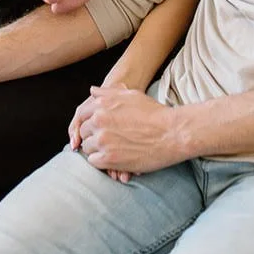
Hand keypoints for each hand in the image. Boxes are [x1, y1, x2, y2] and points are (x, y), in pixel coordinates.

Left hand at [68, 86, 185, 178]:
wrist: (171, 133)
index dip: (88, 122)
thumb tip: (92, 91)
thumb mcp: (131, 95)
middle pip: (84, 131)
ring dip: (97, 149)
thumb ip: (108, 93)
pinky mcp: (108, 159)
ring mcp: (103, 141)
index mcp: (102, 105)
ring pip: (87, 148)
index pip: (82, 115)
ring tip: (113, 148)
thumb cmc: (154, 113)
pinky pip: (94, 162)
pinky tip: (113, 157)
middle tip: (108, 139)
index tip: (95, 128)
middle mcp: (99, 121)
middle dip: (93, 135)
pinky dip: (101, 161)